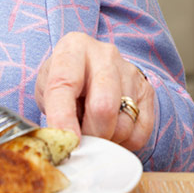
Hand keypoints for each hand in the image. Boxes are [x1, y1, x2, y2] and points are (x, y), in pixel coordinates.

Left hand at [35, 32, 154, 151]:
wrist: (91, 70)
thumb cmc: (65, 82)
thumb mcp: (46, 90)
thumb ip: (53, 113)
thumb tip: (64, 144)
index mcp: (74, 48)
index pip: (64, 84)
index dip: (63, 118)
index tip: (66, 142)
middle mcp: (105, 55)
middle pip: (103, 106)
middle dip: (91, 135)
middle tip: (82, 144)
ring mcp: (129, 71)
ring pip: (123, 125)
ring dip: (107, 140)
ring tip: (95, 131)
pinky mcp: (147, 90)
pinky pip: (140, 132)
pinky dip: (125, 143)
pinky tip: (112, 131)